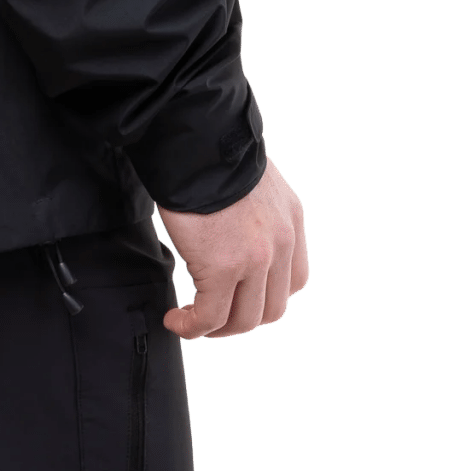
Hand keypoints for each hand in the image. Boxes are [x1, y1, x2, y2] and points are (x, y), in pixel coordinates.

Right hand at [157, 157, 309, 340]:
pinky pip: (209, 316)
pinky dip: (192, 327)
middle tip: (213, 314)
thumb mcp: (253, 181)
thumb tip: (236, 229)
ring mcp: (256, 259)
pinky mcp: (223, 268)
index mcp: (290, 220)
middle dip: (240, 318)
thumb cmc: (211, 152)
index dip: (266, 297)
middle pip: (271, 309)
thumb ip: (256, 211)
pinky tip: (175, 320)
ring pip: (241, 319)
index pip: (294, 281)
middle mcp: (281, 243)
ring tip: (191, 321)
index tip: (240, 297)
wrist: (197, 141)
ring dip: (216, 328)